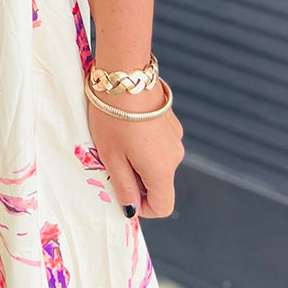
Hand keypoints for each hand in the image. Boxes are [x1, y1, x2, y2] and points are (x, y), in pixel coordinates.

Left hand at [86, 80, 184, 218]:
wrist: (125, 77)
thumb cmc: (113, 119)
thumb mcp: (111, 158)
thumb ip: (124, 187)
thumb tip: (131, 210)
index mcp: (162, 171)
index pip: (163, 207)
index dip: (142, 207)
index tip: (121, 192)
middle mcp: (175, 156)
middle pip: (159, 183)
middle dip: (137, 179)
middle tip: (112, 160)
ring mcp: (175, 137)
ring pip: (158, 161)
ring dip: (139, 159)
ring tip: (117, 140)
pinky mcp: (171, 121)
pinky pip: (159, 143)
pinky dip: (145, 142)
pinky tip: (127, 125)